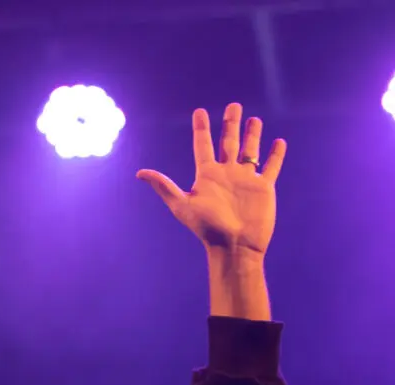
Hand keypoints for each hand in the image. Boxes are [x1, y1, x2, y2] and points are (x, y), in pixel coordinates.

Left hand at [137, 102, 286, 254]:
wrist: (233, 246)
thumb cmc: (207, 228)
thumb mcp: (182, 205)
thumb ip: (164, 187)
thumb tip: (139, 173)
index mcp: (207, 176)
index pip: (203, 145)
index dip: (201, 129)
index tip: (199, 112)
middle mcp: (226, 174)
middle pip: (228, 142)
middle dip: (230, 123)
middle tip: (233, 105)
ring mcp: (245, 179)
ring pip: (250, 150)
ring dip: (252, 135)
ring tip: (254, 119)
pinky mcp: (264, 187)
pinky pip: (271, 167)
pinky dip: (276, 155)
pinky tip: (278, 142)